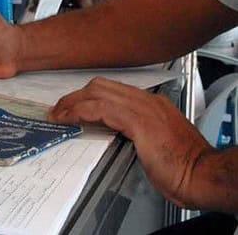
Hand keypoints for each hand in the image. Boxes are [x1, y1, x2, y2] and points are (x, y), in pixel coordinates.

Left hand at [48, 77, 212, 207]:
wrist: (203, 174)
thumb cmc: (184, 166)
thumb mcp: (155, 143)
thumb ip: (135, 133)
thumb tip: (115, 135)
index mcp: (153, 104)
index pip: (112, 90)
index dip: (88, 96)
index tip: (73, 105)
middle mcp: (147, 101)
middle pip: (101, 86)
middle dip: (75, 95)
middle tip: (59, 108)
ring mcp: (143, 108)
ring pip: (97, 92)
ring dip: (72, 102)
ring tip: (58, 113)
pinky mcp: (138, 121)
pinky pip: (100, 108)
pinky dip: (80, 111)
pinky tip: (70, 118)